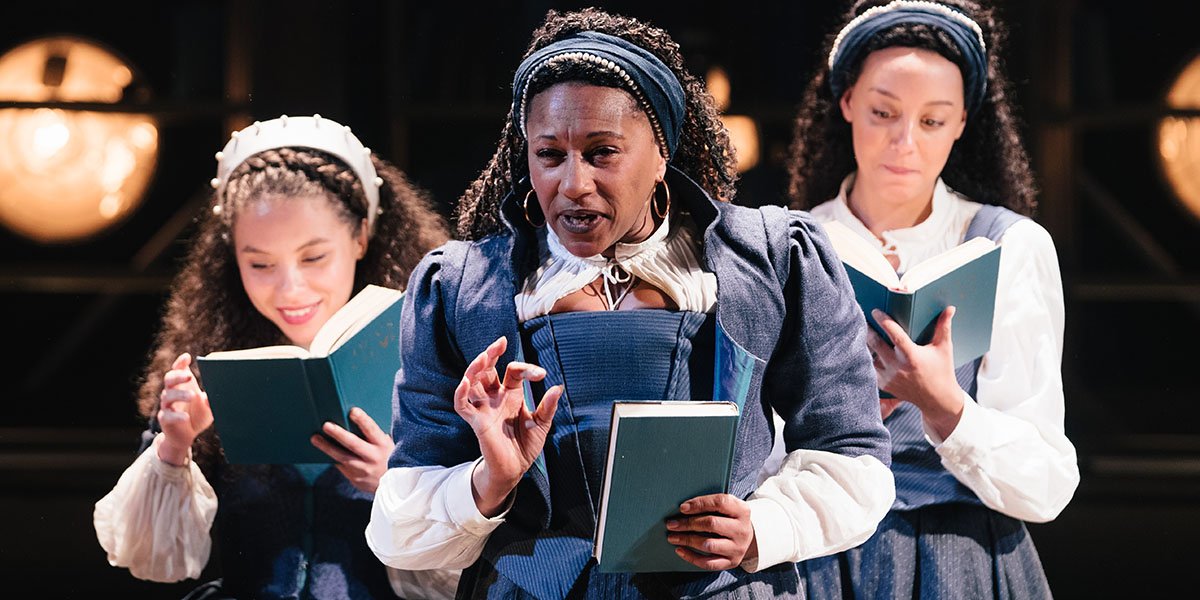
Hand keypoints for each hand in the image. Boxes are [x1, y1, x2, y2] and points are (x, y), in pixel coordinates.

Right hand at [157, 353, 212, 465]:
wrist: (187, 436)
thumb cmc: (198, 416)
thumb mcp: (208, 407)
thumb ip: (212, 400)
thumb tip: (219, 393)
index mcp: (183, 385)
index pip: (178, 370)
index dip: (180, 363)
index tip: (187, 357)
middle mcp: (172, 393)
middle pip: (169, 379)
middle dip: (178, 375)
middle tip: (190, 376)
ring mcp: (167, 406)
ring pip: (167, 396)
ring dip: (180, 394)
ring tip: (192, 395)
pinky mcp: (165, 419)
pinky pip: (168, 415)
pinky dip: (177, 416)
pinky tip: (186, 417)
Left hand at [311, 407, 393, 493]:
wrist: (395, 486)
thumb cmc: (388, 457)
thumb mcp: (388, 445)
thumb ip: (374, 435)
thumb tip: (353, 420)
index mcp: (383, 445)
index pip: (372, 430)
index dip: (362, 420)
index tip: (352, 411)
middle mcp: (373, 458)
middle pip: (353, 444)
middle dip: (339, 434)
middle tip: (326, 425)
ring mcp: (363, 470)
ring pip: (342, 457)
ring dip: (327, 447)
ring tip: (315, 438)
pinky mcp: (355, 479)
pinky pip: (341, 466)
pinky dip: (332, 457)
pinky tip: (322, 451)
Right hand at [457, 336, 561, 516]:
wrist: (515, 469)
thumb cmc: (525, 445)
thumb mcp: (541, 423)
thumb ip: (548, 406)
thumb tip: (557, 387)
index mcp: (511, 394)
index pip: (513, 371)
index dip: (526, 368)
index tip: (541, 374)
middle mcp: (495, 397)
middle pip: (487, 369)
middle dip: (491, 354)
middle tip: (500, 342)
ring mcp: (484, 408)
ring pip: (472, 382)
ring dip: (475, 368)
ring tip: (484, 357)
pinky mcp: (476, 422)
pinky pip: (462, 405)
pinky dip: (460, 394)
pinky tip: (465, 382)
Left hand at [666, 494, 756, 570]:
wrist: (749, 539)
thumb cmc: (731, 519)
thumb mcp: (729, 507)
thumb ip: (711, 504)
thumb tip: (683, 508)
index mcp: (742, 510)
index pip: (720, 503)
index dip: (699, 504)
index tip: (682, 508)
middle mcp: (741, 529)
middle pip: (712, 524)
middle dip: (688, 523)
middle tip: (671, 524)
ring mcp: (737, 547)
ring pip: (708, 544)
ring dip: (687, 540)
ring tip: (672, 537)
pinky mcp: (731, 562)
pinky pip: (708, 563)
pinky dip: (691, 557)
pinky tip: (679, 550)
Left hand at [868, 307, 963, 438]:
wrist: (938, 400)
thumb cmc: (942, 371)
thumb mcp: (944, 348)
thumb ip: (944, 327)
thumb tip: (949, 308)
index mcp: (912, 356)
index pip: (895, 334)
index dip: (884, 321)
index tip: (875, 311)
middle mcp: (898, 367)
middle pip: (876, 343)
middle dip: (868, 329)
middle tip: (863, 318)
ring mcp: (889, 377)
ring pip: (869, 356)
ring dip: (866, 344)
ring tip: (862, 332)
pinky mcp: (884, 385)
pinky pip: (870, 368)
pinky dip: (868, 358)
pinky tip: (866, 348)